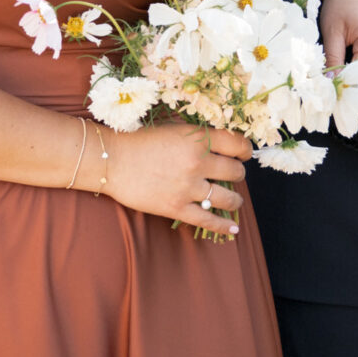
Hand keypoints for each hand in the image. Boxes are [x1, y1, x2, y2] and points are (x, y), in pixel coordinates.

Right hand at [100, 122, 251, 237]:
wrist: (111, 160)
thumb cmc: (139, 140)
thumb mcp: (172, 128)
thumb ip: (197, 136)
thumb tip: (221, 144)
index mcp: (197, 139)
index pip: (238, 144)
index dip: (245, 150)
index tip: (243, 154)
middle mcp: (197, 162)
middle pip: (236, 171)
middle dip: (237, 173)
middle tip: (231, 174)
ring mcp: (188, 187)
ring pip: (228, 197)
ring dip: (235, 199)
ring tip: (234, 200)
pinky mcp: (177, 207)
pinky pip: (208, 220)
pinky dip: (224, 226)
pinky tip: (233, 228)